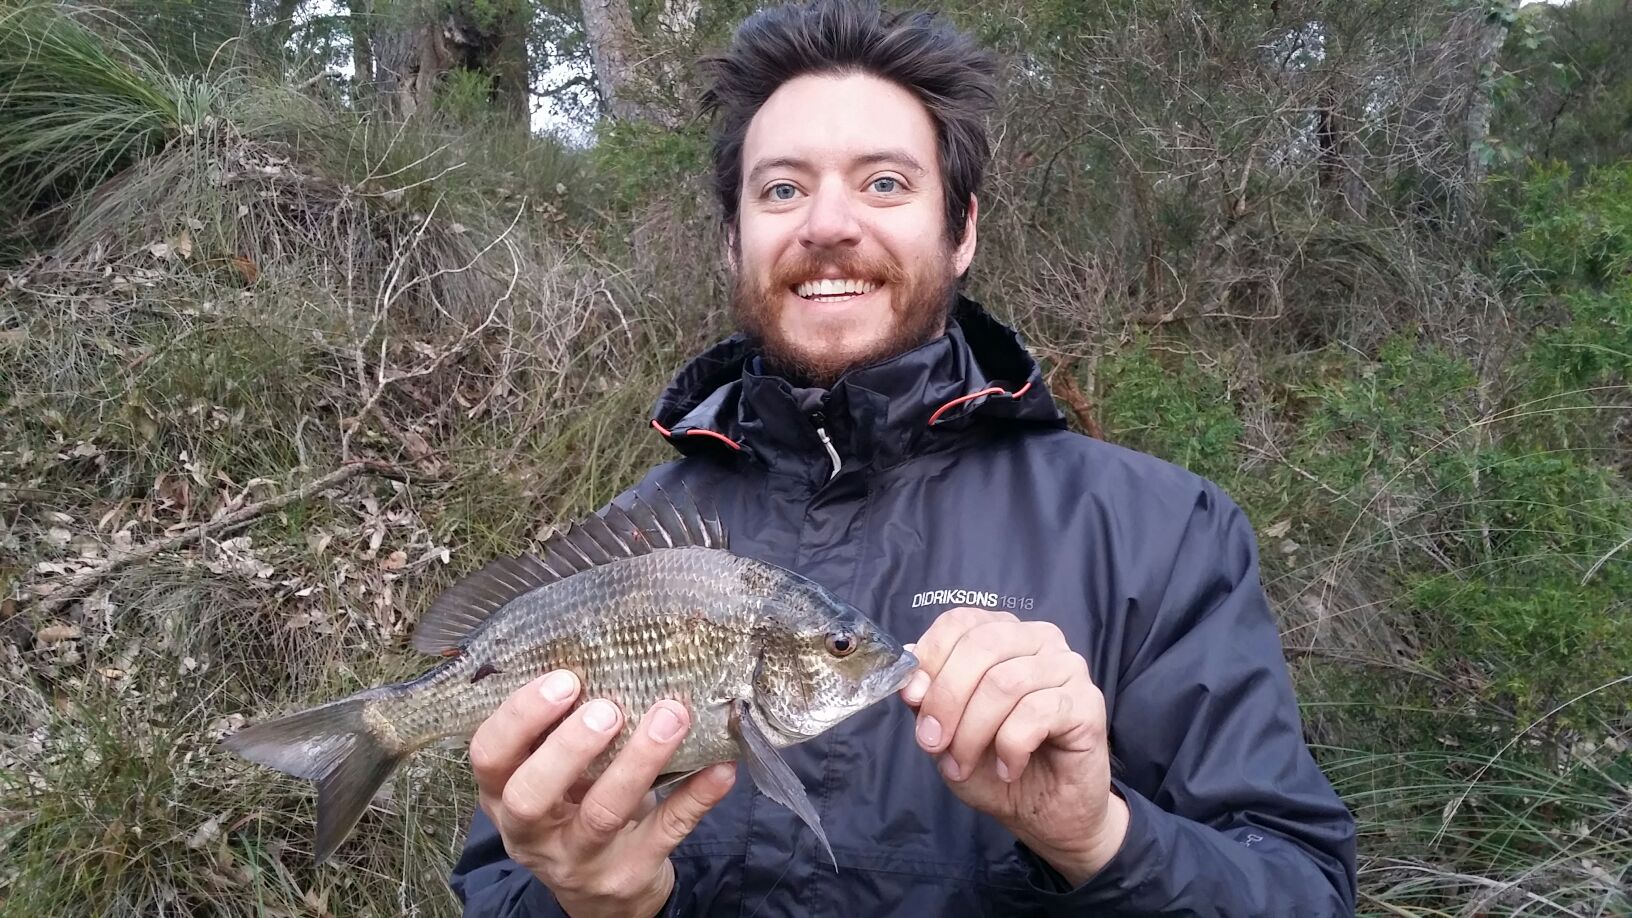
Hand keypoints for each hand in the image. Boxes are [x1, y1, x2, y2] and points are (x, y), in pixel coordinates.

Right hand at [469, 670, 735, 917]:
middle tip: (607, 709)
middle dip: (568, 747)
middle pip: (530, 794)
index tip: (564, 679)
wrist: (603, 896)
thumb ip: (562, 732)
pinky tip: (721, 766)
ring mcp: (580, 859)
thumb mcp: (553, 779)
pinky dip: (696, 796)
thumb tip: (613, 654)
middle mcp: (533, 833)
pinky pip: (666, 832)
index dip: (519, 716)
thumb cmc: (575, 811)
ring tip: (671, 716)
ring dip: (639, 760)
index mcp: (504, 795)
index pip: (489, 755)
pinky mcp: (630, 873)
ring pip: (602, 813)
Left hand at [901, 607, 1127, 884]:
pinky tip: (1009, 769)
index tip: (912, 701)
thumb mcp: (946, 733)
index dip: (930, 658)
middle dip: (947, 698)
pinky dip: (1010, 747)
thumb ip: (928, 701)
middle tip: (932, 742)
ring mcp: (1068, 667)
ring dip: (973, 731)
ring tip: (964, 764)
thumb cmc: (994, 766)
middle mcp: (1039, 640)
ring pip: (1006, 682)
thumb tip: (911, 682)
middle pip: (982, 646)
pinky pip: (1037, 712)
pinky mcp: (1088, 702)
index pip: (960, 622)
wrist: (1046, 813)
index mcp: (1002, 634)